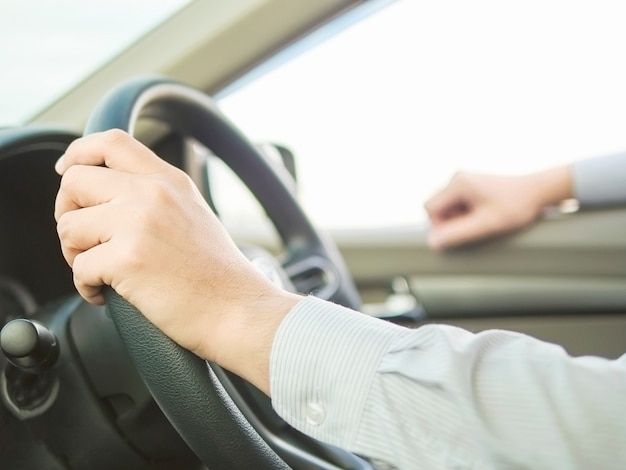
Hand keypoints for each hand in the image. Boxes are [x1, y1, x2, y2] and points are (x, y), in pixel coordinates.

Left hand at [54, 129, 299, 392]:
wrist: (239, 309)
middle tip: (84, 241)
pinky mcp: (128, 259)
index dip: (78, 153)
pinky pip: (78, 269)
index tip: (65, 170)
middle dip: (66, 213)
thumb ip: (156, 197)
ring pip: (68, 227)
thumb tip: (108, 198)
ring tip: (101, 273)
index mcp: (169, 181)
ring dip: (75, 255)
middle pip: (74, 181)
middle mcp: (153, 193)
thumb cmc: (218, 275)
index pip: (111, 141)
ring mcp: (139, 223)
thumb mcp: (193, 214)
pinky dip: (86, 287)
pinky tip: (107, 295)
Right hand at [424, 166, 572, 249]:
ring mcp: (463, 180)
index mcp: (457, 184)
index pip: (429, 208)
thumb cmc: (515, 206)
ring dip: (459, 218)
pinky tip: (484, 214)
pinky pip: (456, 204)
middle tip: (475, 226)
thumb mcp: (485, 224)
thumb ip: (457, 234)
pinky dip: (466, 213)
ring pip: (446, 207)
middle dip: (450, 221)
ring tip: (482, 219)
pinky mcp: (470, 185)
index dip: (440, 225)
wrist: (538, 191)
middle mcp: (457, 178)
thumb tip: (432, 242)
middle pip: (436, 207)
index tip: (462, 231)